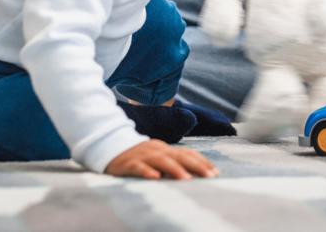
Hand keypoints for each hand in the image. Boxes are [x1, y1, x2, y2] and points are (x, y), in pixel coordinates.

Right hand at [104, 139, 218, 179]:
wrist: (110, 147)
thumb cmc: (139, 156)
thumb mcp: (158, 157)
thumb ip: (173, 163)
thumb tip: (195, 174)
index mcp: (165, 148)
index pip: (187, 153)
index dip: (202, 162)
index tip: (215, 172)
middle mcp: (157, 150)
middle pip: (179, 156)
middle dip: (196, 166)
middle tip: (209, 176)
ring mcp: (143, 155)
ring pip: (161, 161)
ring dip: (175, 169)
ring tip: (186, 179)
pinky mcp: (129, 163)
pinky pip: (139, 167)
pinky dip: (147, 172)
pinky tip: (155, 178)